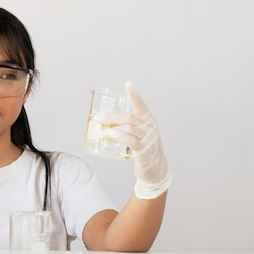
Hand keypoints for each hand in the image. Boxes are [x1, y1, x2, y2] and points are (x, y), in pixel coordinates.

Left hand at [93, 81, 171, 198]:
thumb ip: (126, 127)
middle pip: (128, 117)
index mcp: (149, 121)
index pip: (141, 105)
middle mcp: (151, 128)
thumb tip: (105, 122)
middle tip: (97, 118)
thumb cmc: (145, 150)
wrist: (156, 170)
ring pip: (128, 128)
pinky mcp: (145, 151)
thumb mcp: (138, 134)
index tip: (128, 83)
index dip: (135, 94)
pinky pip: (131, 141)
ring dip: (110, 129)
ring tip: (99, 133)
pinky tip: (110, 135)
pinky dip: (119, 136)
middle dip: (110, 116)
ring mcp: (149, 139)